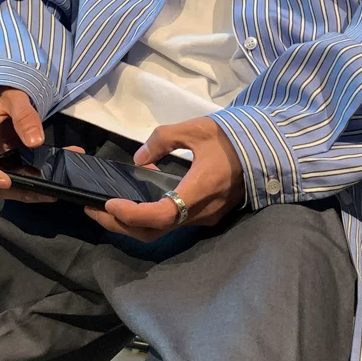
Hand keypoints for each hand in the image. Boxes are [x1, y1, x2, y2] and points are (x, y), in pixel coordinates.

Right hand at [0, 86, 54, 203]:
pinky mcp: (8, 164)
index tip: (5, 181)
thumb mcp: (14, 98)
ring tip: (53, 191)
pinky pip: (19, 177)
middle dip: (17, 190)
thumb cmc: (0, 98)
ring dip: (29, 191)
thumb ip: (24, 116)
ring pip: (6, 187)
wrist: (0, 99)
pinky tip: (56, 176)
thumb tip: (36, 142)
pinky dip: (37, 181)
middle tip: (44, 193)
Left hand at [84, 117, 244, 241]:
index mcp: (198, 192)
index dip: (130, 214)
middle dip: (120, 224)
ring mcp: (207, 217)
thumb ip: (163, 139)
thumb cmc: (233, 139)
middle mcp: (201, 213)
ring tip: (108, 208)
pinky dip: (151, 217)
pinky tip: (138, 202)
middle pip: (154, 231)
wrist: (269, 150)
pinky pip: (175, 222)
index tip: (107, 203)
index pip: (159, 216)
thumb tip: (140, 158)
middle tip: (93, 211)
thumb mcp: (196, 129)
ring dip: (133, 223)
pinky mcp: (209, 214)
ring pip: (164, 230)